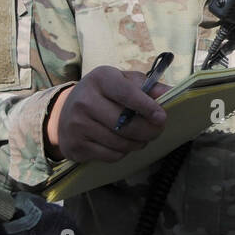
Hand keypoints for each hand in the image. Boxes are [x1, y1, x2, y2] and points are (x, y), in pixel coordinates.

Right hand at [47, 67, 168, 163]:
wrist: (65, 110)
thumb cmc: (104, 92)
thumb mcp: (123, 81)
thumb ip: (148, 86)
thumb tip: (170, 92)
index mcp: (100, 79)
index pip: (127, 94)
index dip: (148, 107)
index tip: (162, 117)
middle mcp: (85, 101)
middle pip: (125, 124)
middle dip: (148, 130)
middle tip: (158, 131)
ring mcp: (77, 125)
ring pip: (120, 143)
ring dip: (138, 143)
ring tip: (143, 138)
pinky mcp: (74, 146)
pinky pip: (110, 155)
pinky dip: (123, 153)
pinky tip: (124, 144)